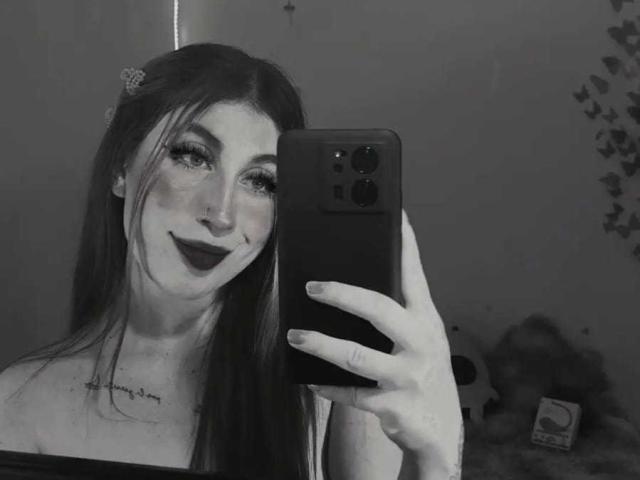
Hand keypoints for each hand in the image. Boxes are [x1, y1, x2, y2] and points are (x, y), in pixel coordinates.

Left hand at [286, 209, 462, 476]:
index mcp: (426, 320)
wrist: (440, 429)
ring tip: (294, 336)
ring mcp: (410, 377)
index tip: (395, 214)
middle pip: (380, 309)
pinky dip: (328, 386)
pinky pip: (352, 394)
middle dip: (342, 295)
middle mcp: (422, 343)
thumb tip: (347, 286)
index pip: (414, 274)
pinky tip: (310, 379)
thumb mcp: (419, 338)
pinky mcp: (394, 407)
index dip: (405, 243)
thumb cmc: (422, 373)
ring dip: (322, 345)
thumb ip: (395, 314)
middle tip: (312, 286)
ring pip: (358, 356)